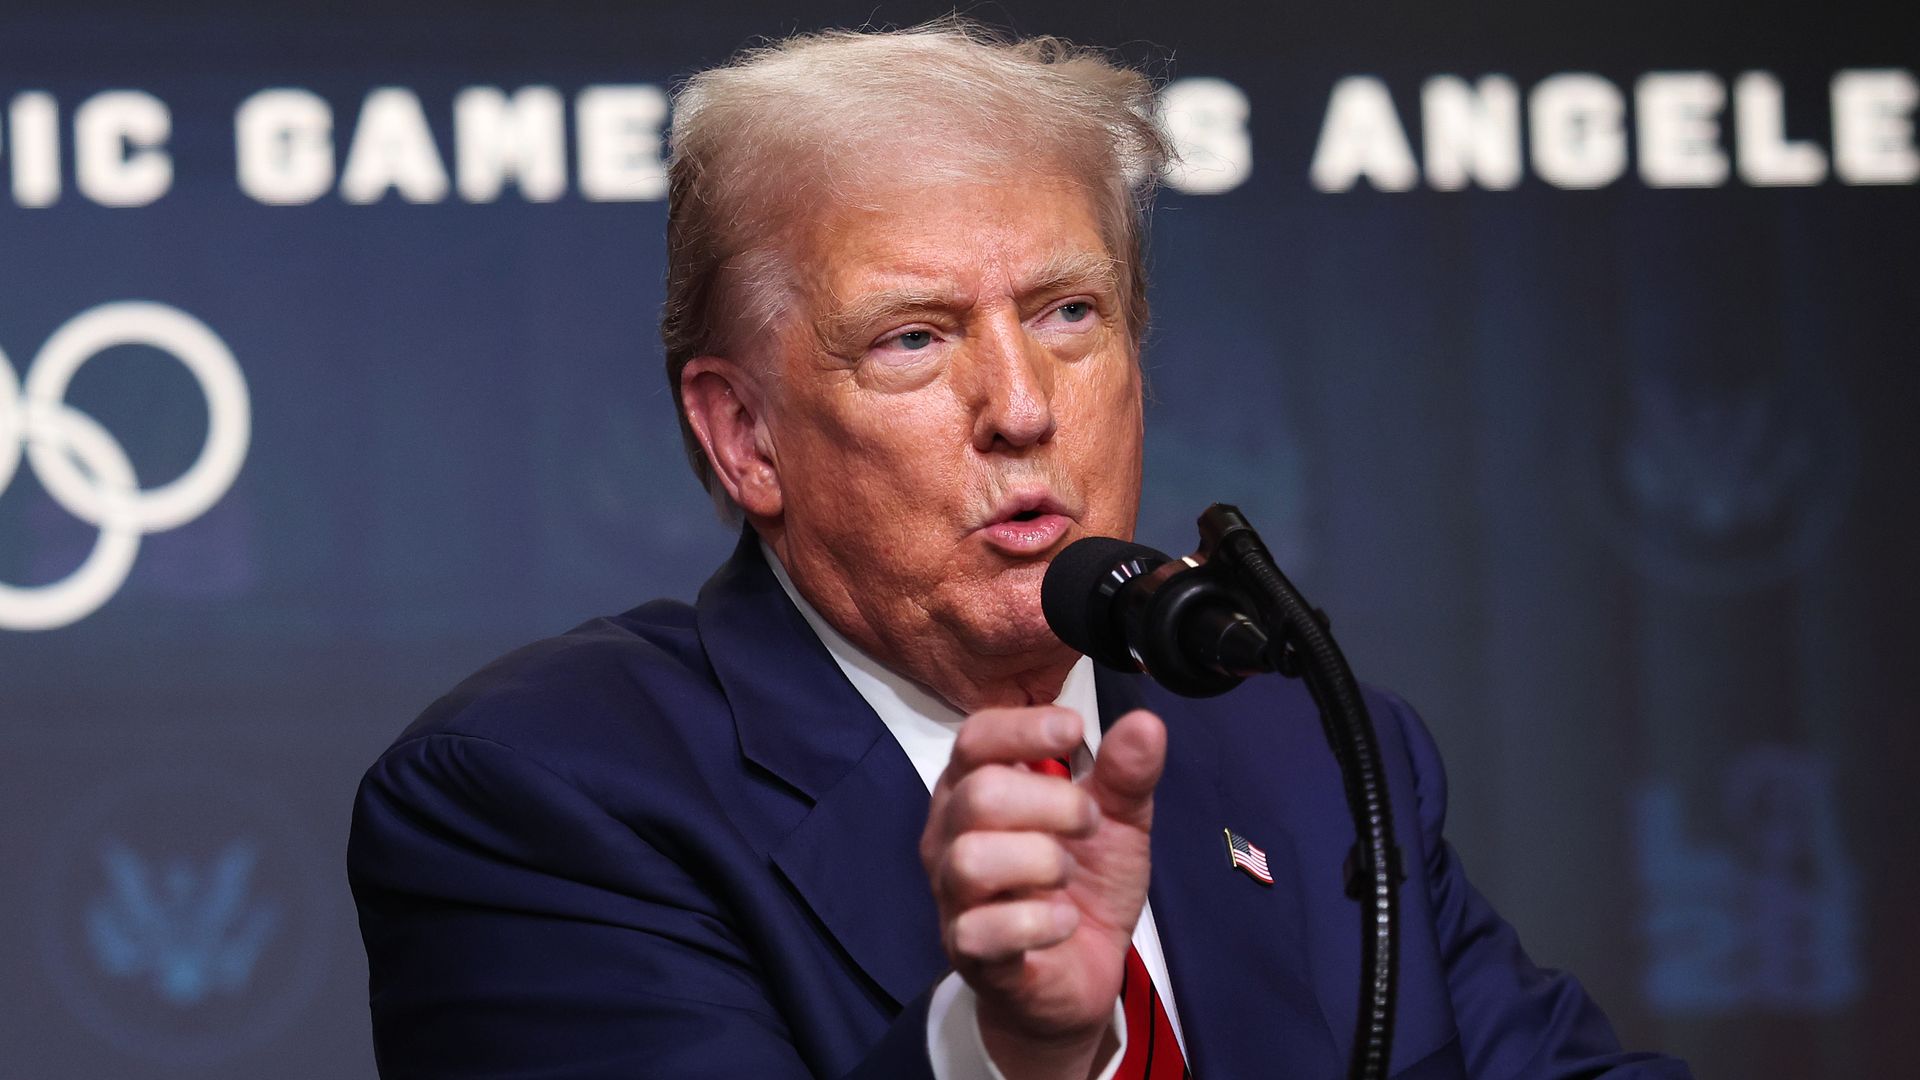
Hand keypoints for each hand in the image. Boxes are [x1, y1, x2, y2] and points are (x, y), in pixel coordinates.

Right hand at [919, 705, 1166, 1079]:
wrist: (1079, 973)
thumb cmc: (1084, 884)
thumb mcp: (1116, 822)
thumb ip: (1126, 775)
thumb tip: (1145, 723)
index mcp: (976, 787)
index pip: (975, 738)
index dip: (1023, 728)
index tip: (1075, 731)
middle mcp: (950, 834)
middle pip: (979, 794)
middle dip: (1053, 803)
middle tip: (1089, 824)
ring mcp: (953, 895)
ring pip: (973, 859)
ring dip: (1042, 861)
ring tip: (1068, 875)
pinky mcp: (967, 950)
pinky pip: (985, 929)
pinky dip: (1040, 922)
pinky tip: (1065, 919)